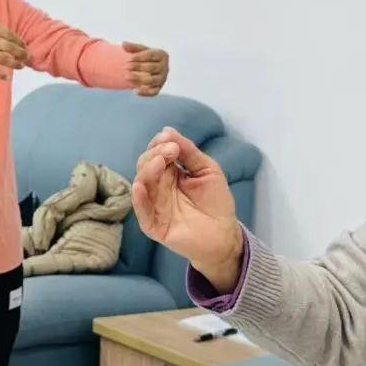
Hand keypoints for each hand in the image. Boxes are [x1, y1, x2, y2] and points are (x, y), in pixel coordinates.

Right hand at [0, 16, 27, 79]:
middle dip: (21, 53)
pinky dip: (0, 74)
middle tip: (27, 58)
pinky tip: (7, 77)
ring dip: (14, 63)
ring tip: (20, 66)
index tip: (25, 47)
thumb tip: (13, 39)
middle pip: (10, 48)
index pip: (11, 36)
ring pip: (3, 59)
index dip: (20, 43)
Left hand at [123, 42, 168, 96]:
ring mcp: (162, 79)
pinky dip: (145, 92)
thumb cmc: (145, 57)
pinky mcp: (158, 88)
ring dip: (139, 79)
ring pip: (152, 80)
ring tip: (126, 76)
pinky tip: (135, 91)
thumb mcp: (140, 50)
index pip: (152, 55)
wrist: (149, 69)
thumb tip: (123, 44)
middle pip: (152, 68)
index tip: (129, 58)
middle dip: (138, 67)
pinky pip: (154, 92)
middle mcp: (164, 67)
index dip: (140, 57)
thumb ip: (132, 47)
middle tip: (125, 67)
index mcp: (162, 55)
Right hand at [132, 128, 243, 292]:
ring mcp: (153, 206)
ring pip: (141, 184)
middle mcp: (157, 187)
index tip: (171, 140)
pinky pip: (141, 211)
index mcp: (168, 173)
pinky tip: (141, 186)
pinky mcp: (153, 225)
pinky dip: (139, 199)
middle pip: (145, 166)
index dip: (159, 145)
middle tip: (171, 150)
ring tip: (162, 162)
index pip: (155, 154)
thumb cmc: (216, 203)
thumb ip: (189, 152)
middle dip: (155, 155)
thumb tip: (167, 130)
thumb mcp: (207, 170)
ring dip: (148, 170)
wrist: (226, 236)